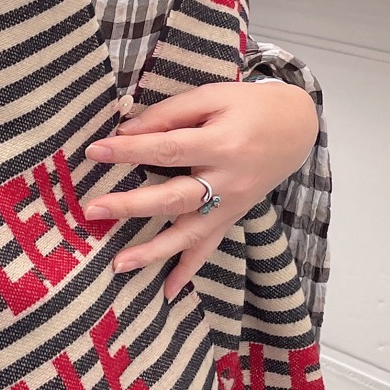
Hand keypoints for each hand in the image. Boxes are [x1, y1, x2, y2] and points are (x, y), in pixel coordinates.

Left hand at [84, 80, 318, 299]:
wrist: (297, 128)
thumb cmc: (250, 107)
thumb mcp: (213, 97)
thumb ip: (170, 114)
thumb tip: (127, 130)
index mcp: (221, 144)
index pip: (167, 149)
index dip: (129, 151)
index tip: (94, 151)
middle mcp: (227, 181)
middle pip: (173, 198)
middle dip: (131, 206)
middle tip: (93, 210)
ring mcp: (231, 205)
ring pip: (188, 234)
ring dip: (153, 251)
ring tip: (118, 264)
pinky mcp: (232, 217)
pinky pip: (208, 248)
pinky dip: (188, 271)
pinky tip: (167, 292)